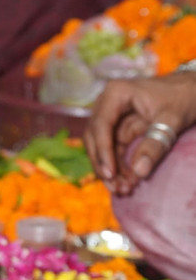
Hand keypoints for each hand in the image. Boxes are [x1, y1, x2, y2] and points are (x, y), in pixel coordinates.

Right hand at [85, 74, 195, 193]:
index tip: (110, 174)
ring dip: (109, 169)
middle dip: (103, 164)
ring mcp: (111, 116)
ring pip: (100, 147)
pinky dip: (118, 167)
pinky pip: (113, 150)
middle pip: (94, 138)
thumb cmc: (183, 97)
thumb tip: (139, 172)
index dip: (103, 151)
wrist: (192, 90)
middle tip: (116, 187)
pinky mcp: (118, 128)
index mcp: (116, 94)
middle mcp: (107, 104)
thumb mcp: (172, 120)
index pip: (101, 125)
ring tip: (122, 189)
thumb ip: (155, 144)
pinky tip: (127, 182)